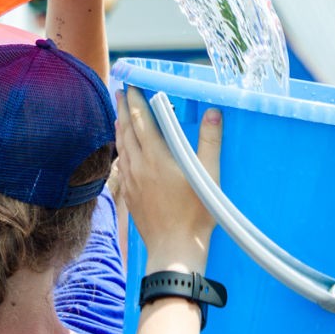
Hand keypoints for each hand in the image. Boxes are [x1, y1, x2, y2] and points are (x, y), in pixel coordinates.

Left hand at [116, 87, 220, 271]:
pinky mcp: (129, 194)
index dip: (135, 100)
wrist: (174, 249)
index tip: (131, 84)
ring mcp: (131, 181)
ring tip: (121, 114)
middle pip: (127, 130)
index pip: (141, 120)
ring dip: (121, 127)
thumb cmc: (196, 213)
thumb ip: (210, 142)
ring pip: (121, 146)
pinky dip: (121, 148)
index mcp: (156, 157)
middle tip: (121, 91)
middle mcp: (138, 165)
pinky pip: (121, 163)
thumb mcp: (209, 176)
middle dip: (124, 108)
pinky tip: (124, 149)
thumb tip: (213, 112)